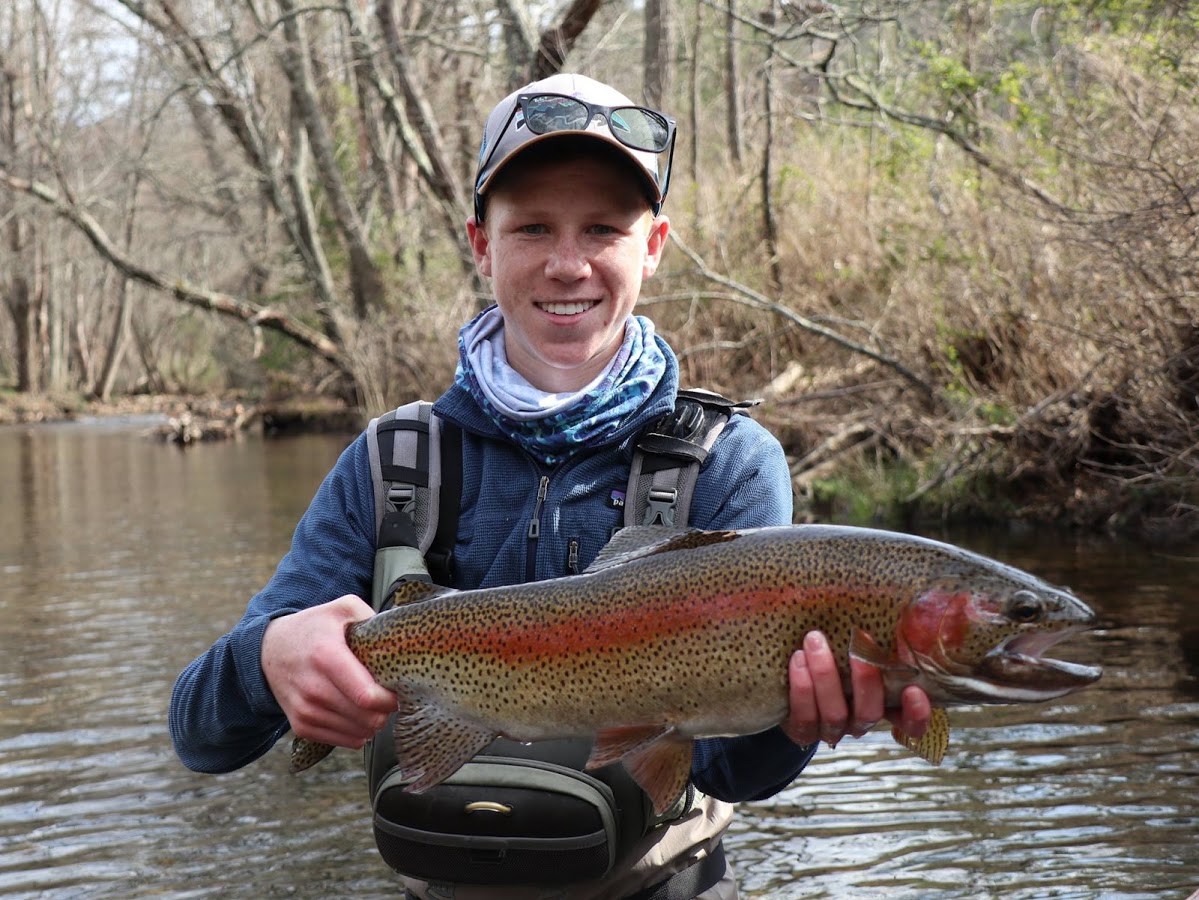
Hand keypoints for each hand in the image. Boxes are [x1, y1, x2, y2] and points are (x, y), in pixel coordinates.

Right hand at [261, 595, 396, 748]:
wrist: (270, 650)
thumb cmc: (313, 628)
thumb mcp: (342, 609)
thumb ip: (371, 617)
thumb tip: (396, 639)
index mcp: (326, 656)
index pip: (367, 696)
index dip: (391, 698)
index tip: (398, 689)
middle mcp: (313, 688)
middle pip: (368, 718)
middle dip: (386, 709)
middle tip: (388, 695)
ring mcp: (305, 710)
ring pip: (359, 733)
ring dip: (373, 721)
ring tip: (372, 702)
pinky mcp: (302, 726)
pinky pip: (345, 742)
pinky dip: (358, 731)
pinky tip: (357, 712)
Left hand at [781, 630, 930, 747]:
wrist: (788, 680)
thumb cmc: (833, 651)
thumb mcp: (855, 646)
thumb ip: (874, 635)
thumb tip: (890, 588)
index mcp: (881, 705)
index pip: (910, 722)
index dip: (916, 714)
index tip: (913, 690)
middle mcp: (859, 720)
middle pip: (869, 712)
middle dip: (864, 679)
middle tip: (857, 644)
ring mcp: (831, 728)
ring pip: (835, 714)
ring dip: (825, 676)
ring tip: (813, 640)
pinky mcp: (802, 730)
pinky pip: (804, 717)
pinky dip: (802, 688)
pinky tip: (797, 660)